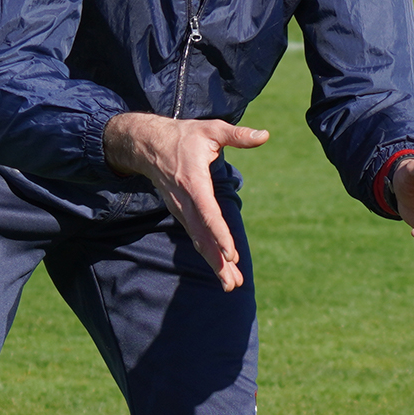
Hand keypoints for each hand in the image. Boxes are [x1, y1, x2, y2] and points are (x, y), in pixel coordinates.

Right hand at [103, 113, 268, 291]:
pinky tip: (220, 269)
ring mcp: (181, 210)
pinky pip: (195, 236)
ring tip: (231, 285)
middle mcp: (185, 201)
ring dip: (214, 264)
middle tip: (233, 284)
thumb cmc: (184, 136)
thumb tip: (265, 135)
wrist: (147, 144)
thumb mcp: (211, 130)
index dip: (219, 234)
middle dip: (218, 261)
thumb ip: (237, 135)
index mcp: (193, 182)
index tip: (231, 254)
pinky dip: (207, 254)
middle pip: (203, 236)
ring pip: (199, 240)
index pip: (208, 213)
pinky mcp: (182, 213)